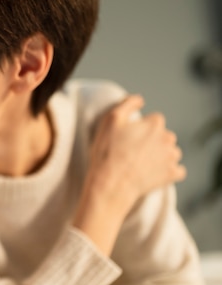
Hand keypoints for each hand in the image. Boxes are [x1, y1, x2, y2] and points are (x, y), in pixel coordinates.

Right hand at [74, 95, 185, 254]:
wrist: (111, 184)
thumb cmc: (108, 152)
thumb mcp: (110, 120)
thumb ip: (127, 104)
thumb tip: (140, 100)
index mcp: (155, 123)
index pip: (154, 120)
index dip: (140, 128)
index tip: (128, 138)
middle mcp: (168, 138)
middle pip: (164, 135)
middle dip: (152, 141)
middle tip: (132, 152)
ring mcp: (171, 157)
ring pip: (171, 152)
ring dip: (160, 155)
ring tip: (141, 164)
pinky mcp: (172, 174)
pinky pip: (177, 170)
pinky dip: (168, 171)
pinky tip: (154, 173)